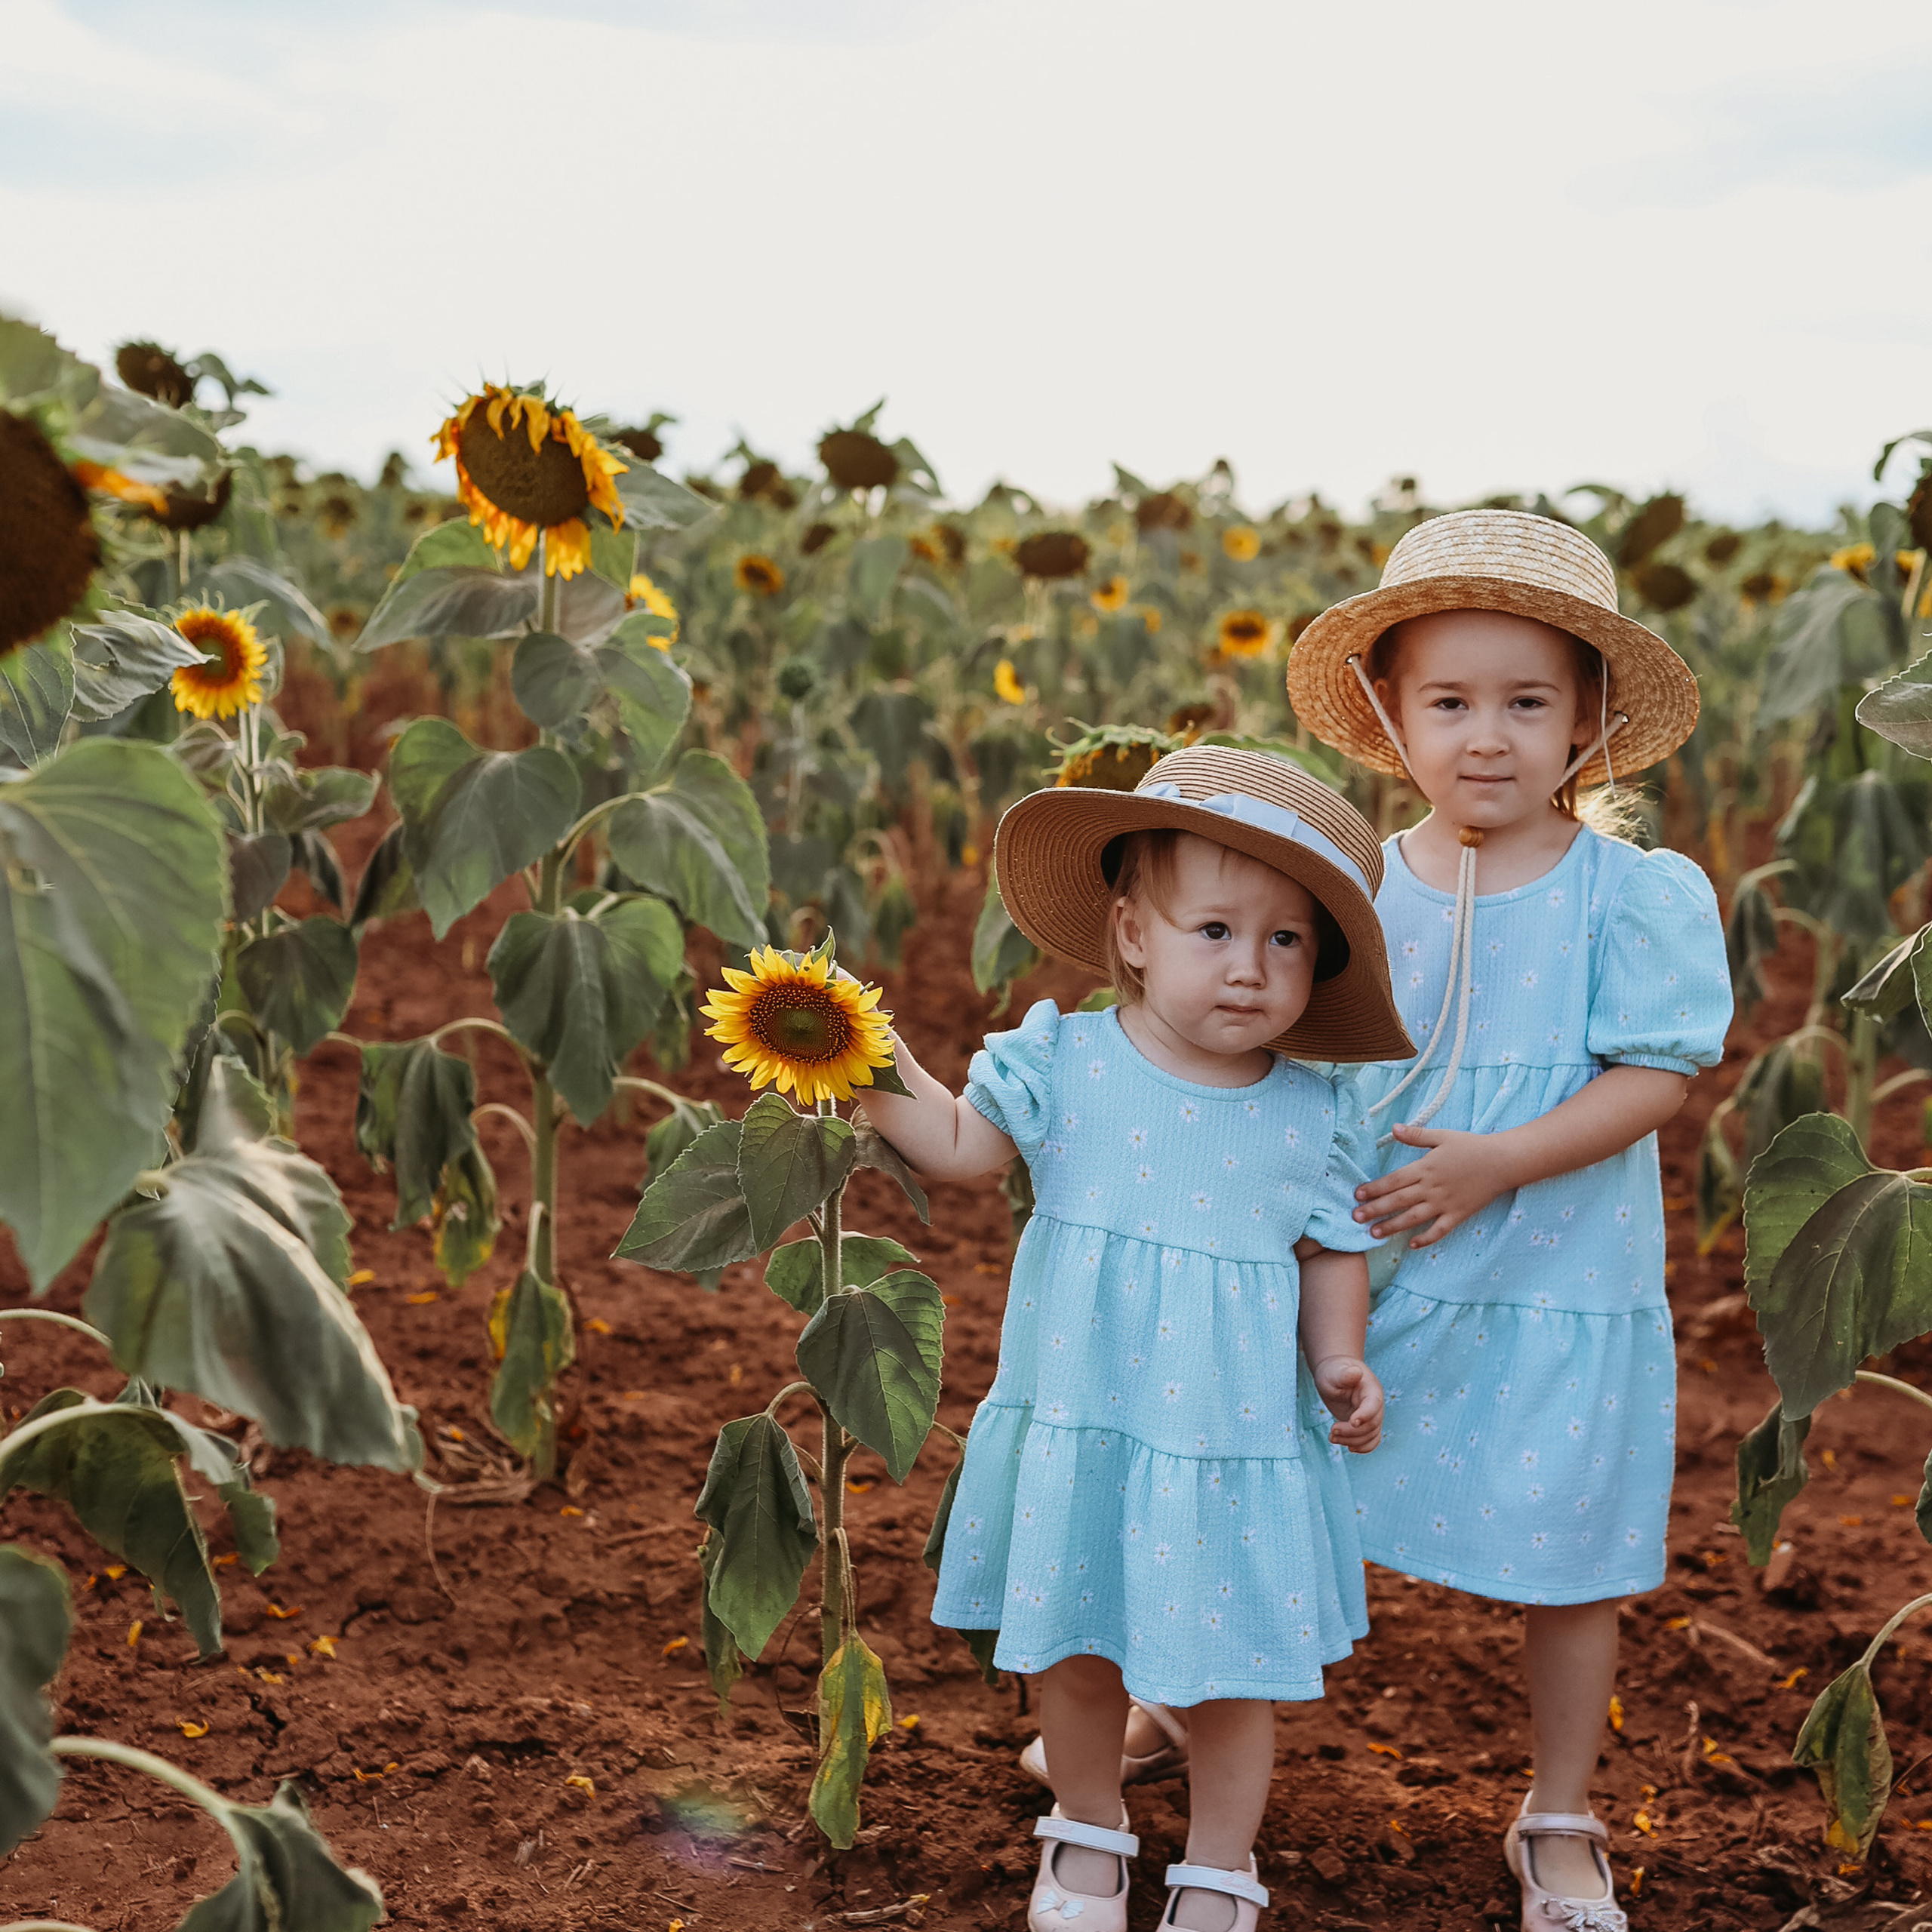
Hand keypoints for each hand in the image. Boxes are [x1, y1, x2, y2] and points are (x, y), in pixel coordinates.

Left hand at [1312, 1356, 1382, 1453]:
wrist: (1336, 1375)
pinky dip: (1362, 1448)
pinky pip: (1371, 1441)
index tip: (1352, 1422)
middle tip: (1332, 1430)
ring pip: (1371, 1436)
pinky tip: (1347, 1447)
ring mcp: (1372, 1416)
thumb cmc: (1335, 1372)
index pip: (1374, 1405)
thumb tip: (1355, 1373)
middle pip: (1372, 1425)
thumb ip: (1345, 1374)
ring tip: (1332, 1437)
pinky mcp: (1366, 1425)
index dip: (1365, 1415)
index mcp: (1372, 1389)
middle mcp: (1376, 1405)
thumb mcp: (1336, 1372)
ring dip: (1352, 1441)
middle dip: (1352, 1432)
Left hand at [1352, 1120, 1511, 1248]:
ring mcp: (1444, 1203)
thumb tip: (1393, 1128)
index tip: (1357, 1195)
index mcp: (1425, 1168)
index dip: (1374, 1188)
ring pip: (1413, 1218)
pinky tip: (1412, 1245)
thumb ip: (1416, 1135)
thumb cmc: (1471, 1146)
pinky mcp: (1458, 1214)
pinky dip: (1426, 1239)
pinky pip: (1439, 1230)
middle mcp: (1431, 1188)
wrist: (1502, 1162)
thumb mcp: (1442, 1136)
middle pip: (1398, 1201)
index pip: (1393, 1180)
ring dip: (1392, 1226)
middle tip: (1355, 1217)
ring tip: (1373, 1234)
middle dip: (1375, 1210)